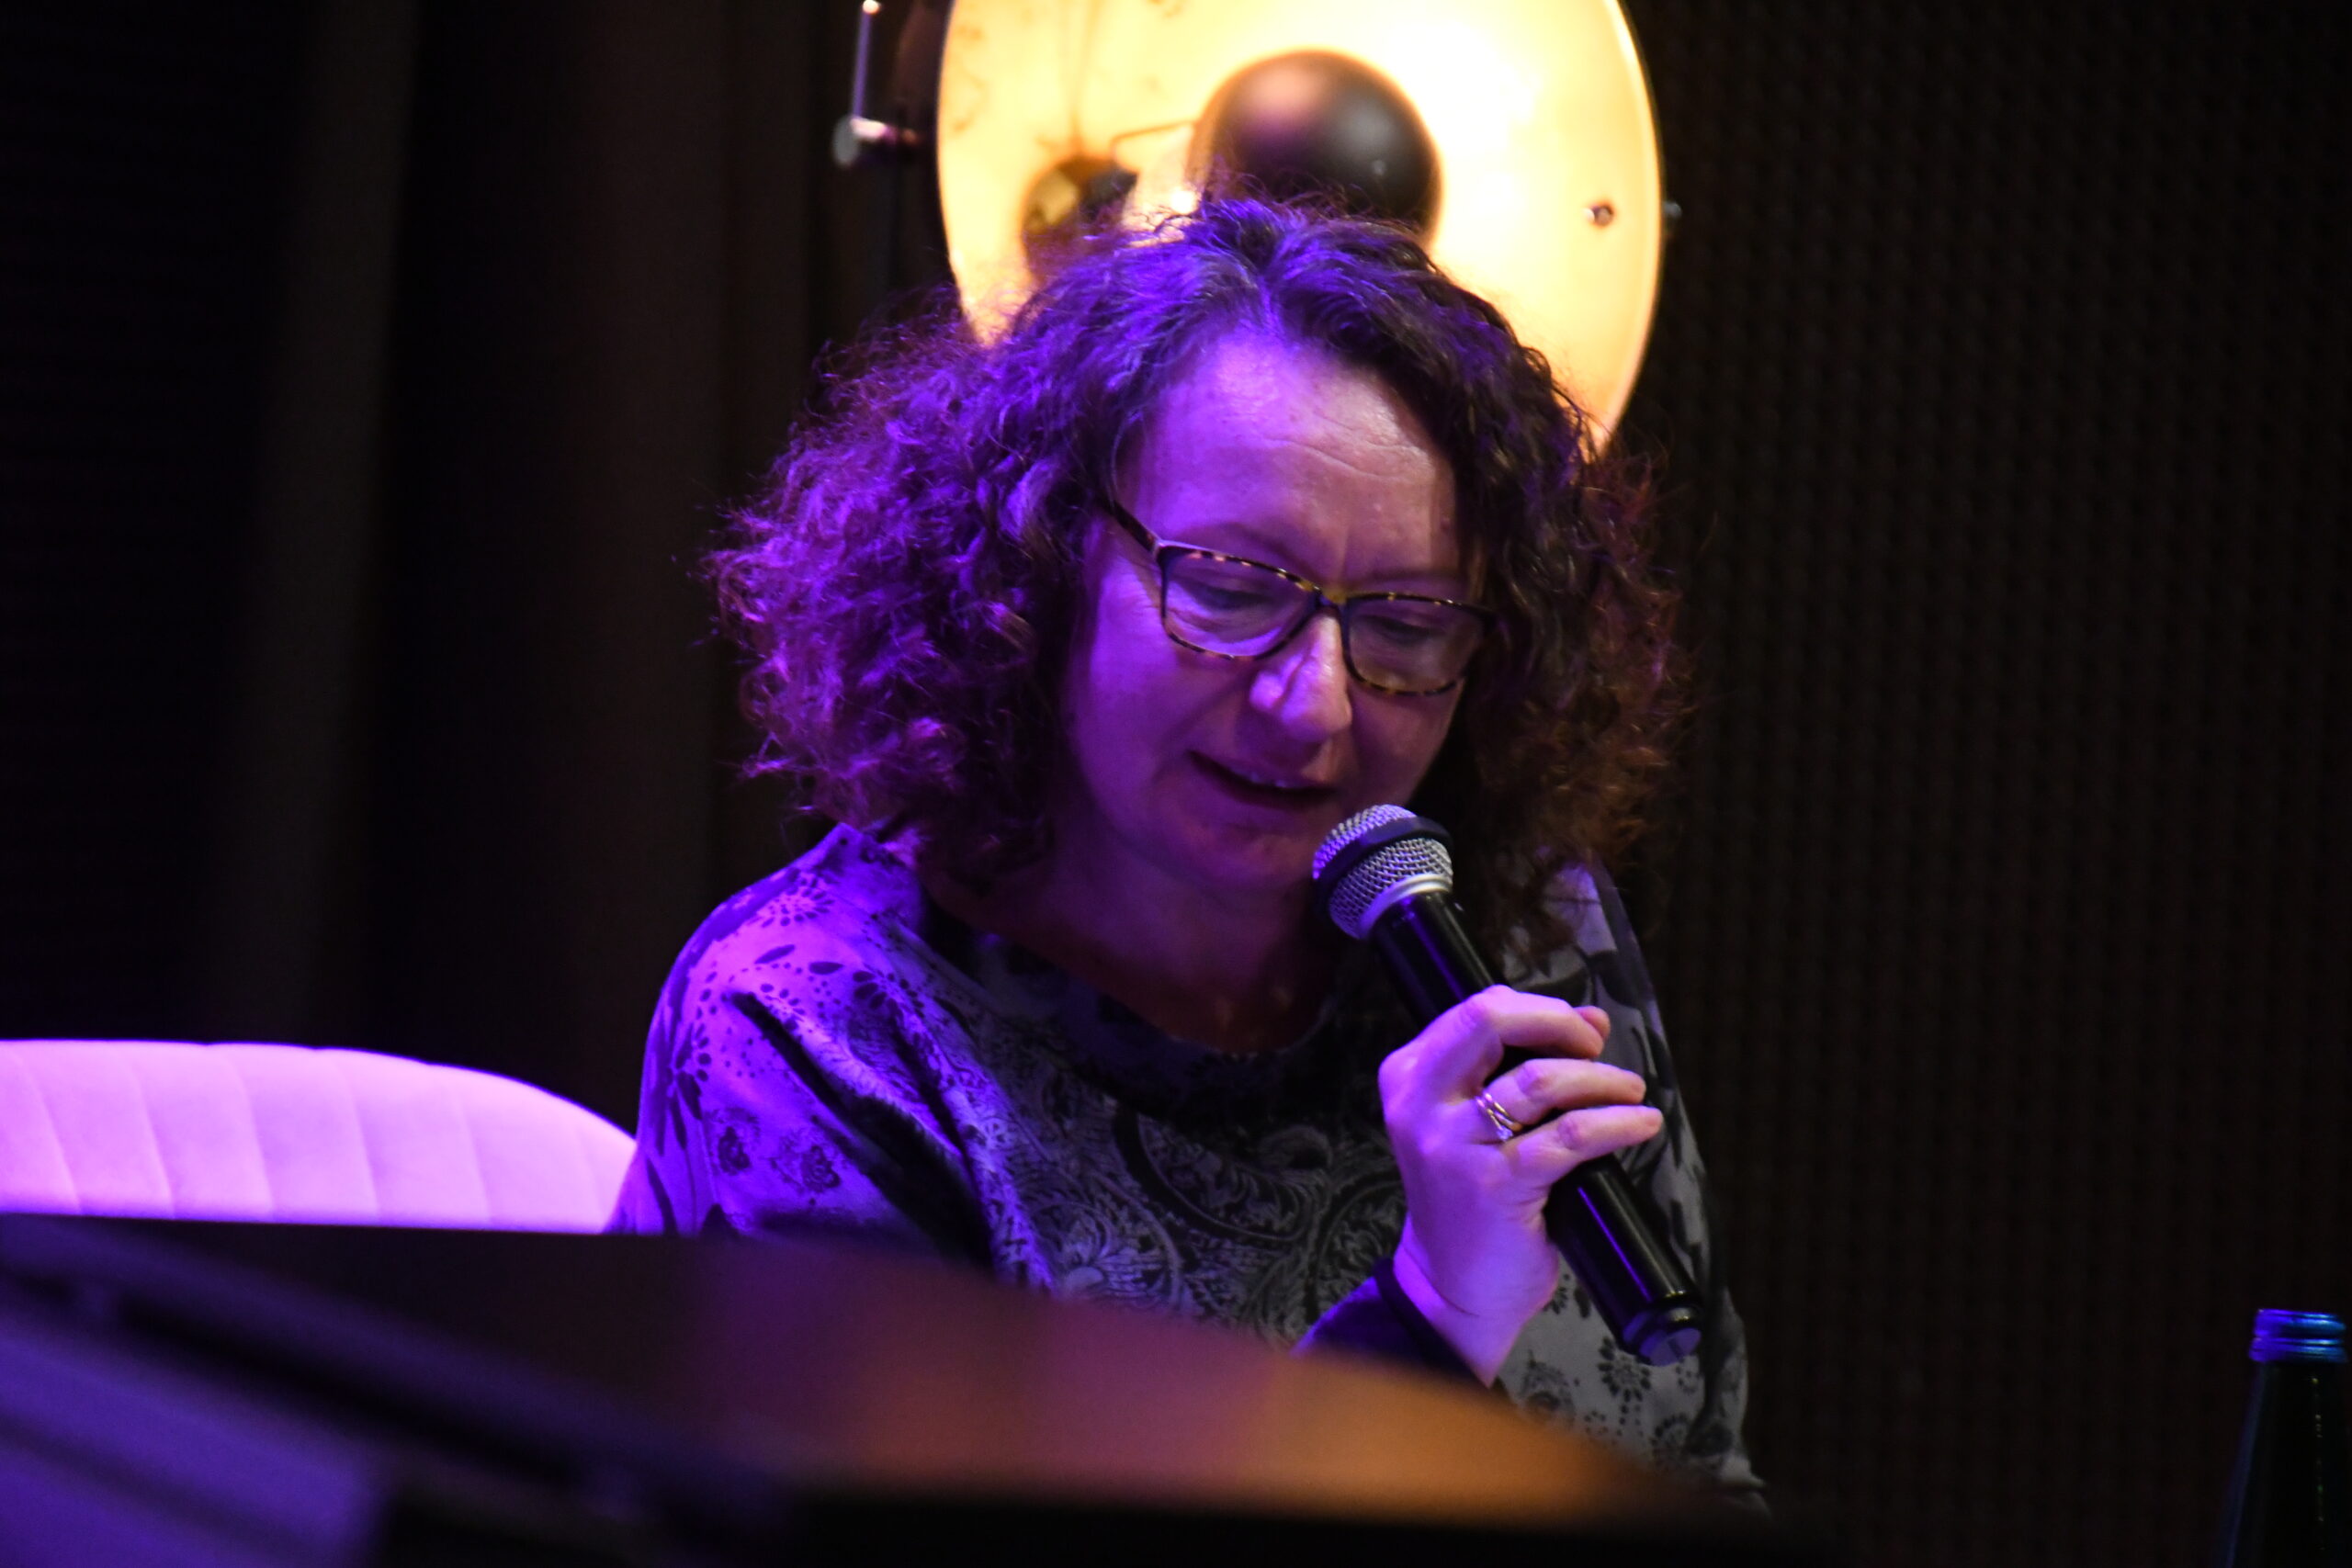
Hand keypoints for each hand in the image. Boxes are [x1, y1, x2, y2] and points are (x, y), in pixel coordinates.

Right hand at [1379, 985, 1662, 1380]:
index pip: (1476, 1009)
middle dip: (1558, 1023)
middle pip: (1490, 1020)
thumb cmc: (1470, 1199)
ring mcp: (1454, 1146)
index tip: (1579, 1031)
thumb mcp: (1481, 1124)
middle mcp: (1421, 1104)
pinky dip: (1614, 1123)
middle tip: (1595, 1048)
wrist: (1448, 1287)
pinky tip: (1640, 1124)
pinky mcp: (1494, 1187)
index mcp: (1409, 1076)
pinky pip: (1568, 1137)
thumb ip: (1522, 1067)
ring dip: (1601, 1079)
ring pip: (1540, 1080)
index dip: (1538, 1009)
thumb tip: (1592, 1018)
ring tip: (1631, 1092)